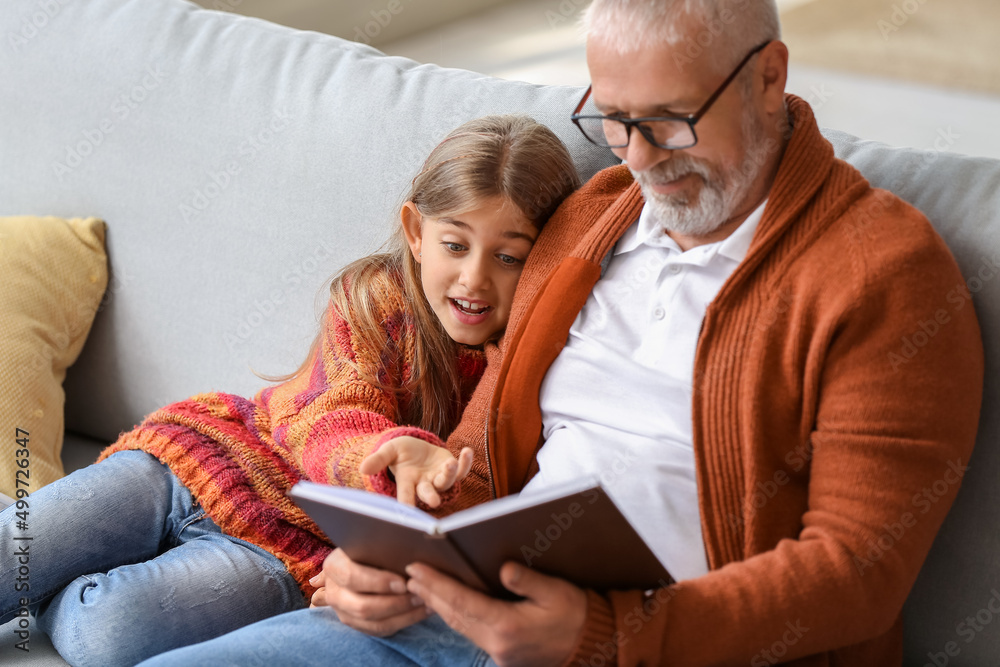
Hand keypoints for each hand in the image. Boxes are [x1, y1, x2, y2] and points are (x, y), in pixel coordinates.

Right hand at [308, 548, 430, 635]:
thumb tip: (410, 550)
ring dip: (404, 615)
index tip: (403, 582)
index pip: (352, 577)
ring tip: (426, 603)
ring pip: (374, 623)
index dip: (378, 582)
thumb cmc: (370, 544)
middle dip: (396, 603)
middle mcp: (334, 592)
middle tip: (420, 594)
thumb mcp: (371, 540)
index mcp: (334, 566)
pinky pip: (381, 630)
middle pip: (363, 606)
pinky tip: (422, 610)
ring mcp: (344, 612)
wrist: (360, 558)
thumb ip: (382, 546)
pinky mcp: (358, 624)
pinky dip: (404, 621)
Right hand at [360, 436, 472, 506]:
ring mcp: (440, 478)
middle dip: (431, 496)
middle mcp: (425, 484)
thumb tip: (362, 468)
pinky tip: (468, 451)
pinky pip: (461, 469)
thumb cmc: (401, 453)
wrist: (418, 449)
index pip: (406, 495)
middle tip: (434, 501)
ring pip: (447, 481)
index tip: (406, 512)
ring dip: (449, 474)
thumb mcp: (389, 451)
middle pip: (429, 492)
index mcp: (408, 482)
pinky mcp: (452, 469)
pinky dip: (466, 462)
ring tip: (450, 463)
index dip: (406, 503)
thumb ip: (379, 460)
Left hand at [405, 561, 586, 666]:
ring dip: (438, 606)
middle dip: (430, 594)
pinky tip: (447, 605)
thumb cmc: (575, 613)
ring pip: (459, 626)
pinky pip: (470, 633)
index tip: (416, 569)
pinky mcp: (502, 655)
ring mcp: (498, 652)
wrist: (591, 644)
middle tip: (409, 574)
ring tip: (421, 587)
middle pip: (454, 616)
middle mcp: (497, 643)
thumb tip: (503, 569)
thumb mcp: (556, 592)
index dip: (436, 584)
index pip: (462, 602)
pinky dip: (455, 616)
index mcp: (508, 625)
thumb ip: (528, 580)